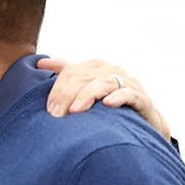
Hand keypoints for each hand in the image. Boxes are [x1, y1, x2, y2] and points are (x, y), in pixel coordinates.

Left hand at [38, 57, 170, 140]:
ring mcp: (127, 82)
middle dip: (67, 96)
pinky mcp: (141, 97)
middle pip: (84, 78)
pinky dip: (117, 97)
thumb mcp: (86, 88)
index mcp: (96, 67)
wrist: (144, 121)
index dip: (57, 89)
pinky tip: (107, 104)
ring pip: (103, 84)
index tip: (48, 108)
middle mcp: (111, 70)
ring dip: (87, 97)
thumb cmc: (109, 104)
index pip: (71, 71)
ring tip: (75, 110)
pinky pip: (128, 94)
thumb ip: (66, 74)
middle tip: (56, 115)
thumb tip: (40, 63)